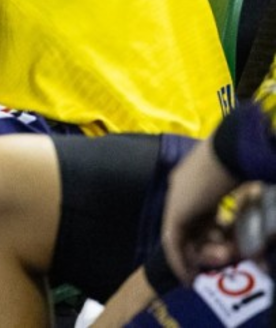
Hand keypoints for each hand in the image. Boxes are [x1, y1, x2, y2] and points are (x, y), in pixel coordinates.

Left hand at [162, 137, 242, 282]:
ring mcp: (176, 200)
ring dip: (198, 257)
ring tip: (214, 268)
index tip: (225, 247)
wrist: (229, 153)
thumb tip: (256, 199)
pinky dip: (179, 261)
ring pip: (183, 237)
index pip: (198, 213)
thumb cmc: (241, 162)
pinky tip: (189, 277)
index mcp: (193, 180)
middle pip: (190, 226)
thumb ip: (241, 193)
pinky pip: (173, 243)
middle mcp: (180, 189)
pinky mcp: (175, 212)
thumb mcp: (239, 180)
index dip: (210, 232)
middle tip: (222, 260)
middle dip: (205, 248)